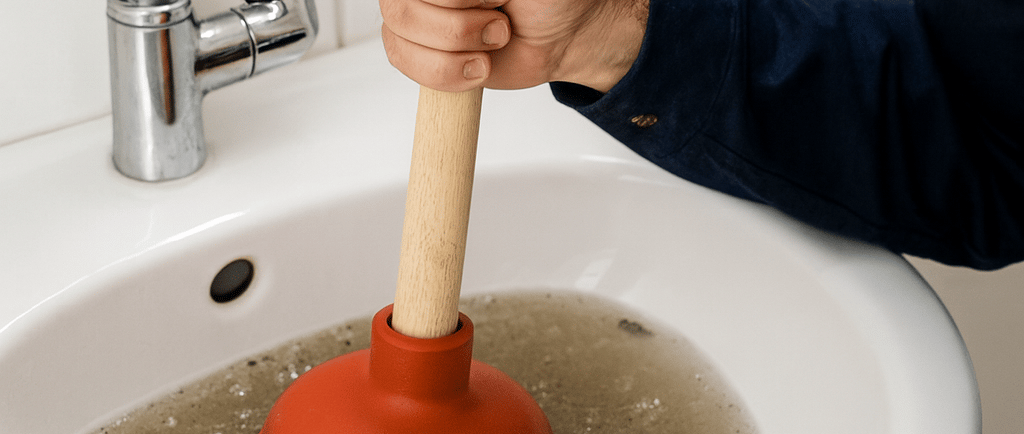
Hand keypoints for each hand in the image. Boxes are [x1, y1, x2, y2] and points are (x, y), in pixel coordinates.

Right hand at [380, 0, 648, 91]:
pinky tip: (476, 66)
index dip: (455, 1)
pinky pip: (406, 64)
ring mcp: (419, 14)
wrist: (566, 34)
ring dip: (456, 52)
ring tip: (494, 40)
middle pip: (401, 11)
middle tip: (499, 23)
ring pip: (401, 41)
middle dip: (460, 27)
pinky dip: (447, 73)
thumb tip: (456, 2)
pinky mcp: (423, 50)